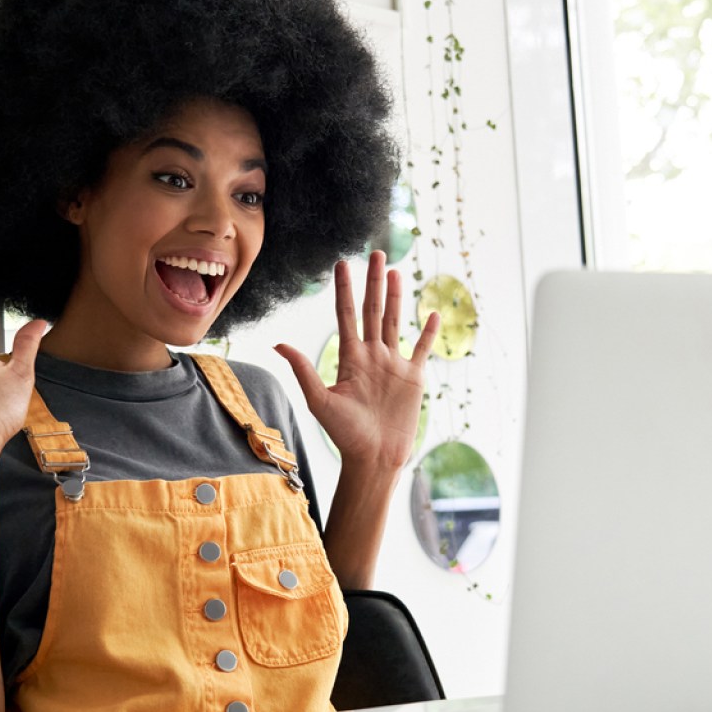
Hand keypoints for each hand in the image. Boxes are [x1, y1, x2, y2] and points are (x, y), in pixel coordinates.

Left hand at [276, 251, 439, 471]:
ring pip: (395, 322)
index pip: (346, 314)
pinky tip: (432, 313)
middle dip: (374, 282)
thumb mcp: (321, 401)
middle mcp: (372, 356)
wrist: (374, 457)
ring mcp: (394, 365)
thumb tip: (279, 343)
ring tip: (396, 272)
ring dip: (397, 297)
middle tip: (377, 253)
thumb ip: (304, 370)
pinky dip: (428, 332)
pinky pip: (422, 349)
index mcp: (350, 358)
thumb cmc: (345, 435)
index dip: (344, 289)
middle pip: (373, 310)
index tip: (342, 263)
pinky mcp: (413, 378)